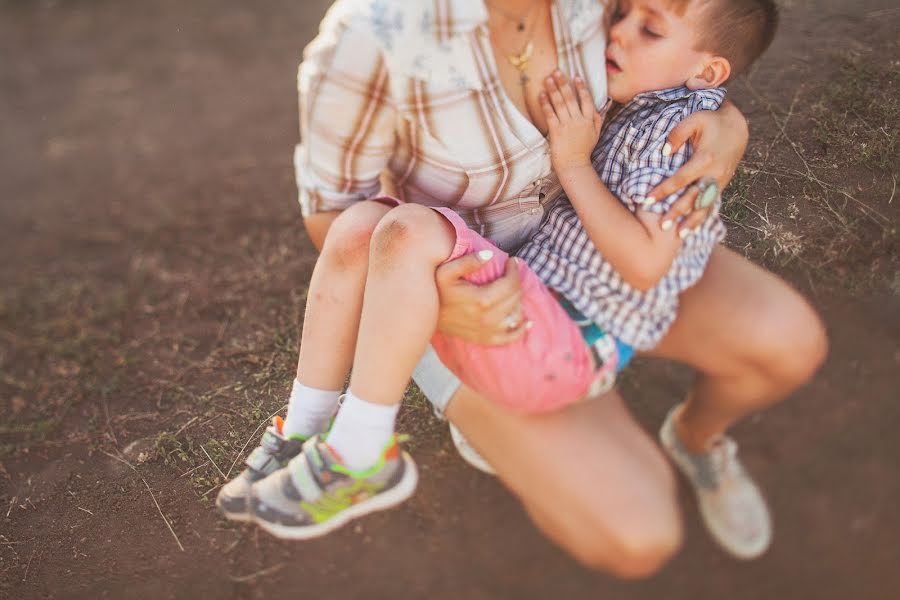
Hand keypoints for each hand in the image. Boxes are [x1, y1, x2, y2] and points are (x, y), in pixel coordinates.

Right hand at [435, 253, 527, 344]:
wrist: (424, 317)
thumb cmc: (436, 291)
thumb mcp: (446, 272)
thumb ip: (468, 261)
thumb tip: (490, 254)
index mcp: (482, 299)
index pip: (510, 283)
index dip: (514, 269)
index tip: (512, 260)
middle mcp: (489, 318)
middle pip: (515, 296)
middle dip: (516, 281)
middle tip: (511, 271)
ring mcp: (488, 331)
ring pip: (516, 313)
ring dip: (517, 299)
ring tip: (512, 288)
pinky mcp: (486, 339)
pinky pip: (510, 337)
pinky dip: (521, 330)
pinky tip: (527, 322)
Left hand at [539, 71, 604, 173]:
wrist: (574, 165)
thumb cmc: (584, 150)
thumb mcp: (595, 134)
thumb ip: (596, 120)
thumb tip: (597, 108)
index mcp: (589, 120)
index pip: (586, 100)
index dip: (581, 87)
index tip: (576, 76)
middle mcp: (578, 120)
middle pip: (570, 98)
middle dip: (563, 83)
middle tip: (557, 71)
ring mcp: (567, 125)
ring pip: (560, 104)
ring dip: (553, 90)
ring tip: (547, 79)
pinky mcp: (556, 131)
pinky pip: (550, 114)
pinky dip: (545, 104)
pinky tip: (541, 95)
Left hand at [646, 100, 747, 233]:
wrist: (737, 127)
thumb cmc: (711, 121)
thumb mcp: (694, 119)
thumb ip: (677, 134)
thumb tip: (664, 153)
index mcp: (705, 159)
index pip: (681, 179)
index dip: (664, 190)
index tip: (648, 199)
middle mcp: (714, 174)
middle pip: (693, 197)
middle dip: (677, 213)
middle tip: (662, 226)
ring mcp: (720, 182)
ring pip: (705, 206)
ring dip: (692, 222)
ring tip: (679, 236)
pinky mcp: (722, 186)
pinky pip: (711, 205)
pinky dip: (701, 218)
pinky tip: (691, 230)